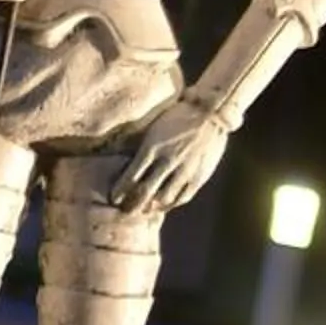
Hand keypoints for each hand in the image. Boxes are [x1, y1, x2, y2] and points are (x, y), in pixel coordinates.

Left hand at [111, 98, 230, 212]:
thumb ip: (140, 144)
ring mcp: (184, 170)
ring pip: (164, 198)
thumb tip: (120, 155)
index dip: (121, 190)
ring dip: (153, 206)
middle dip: (133, 204)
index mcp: (152, 148)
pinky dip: (172, 203)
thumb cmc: (177, 116)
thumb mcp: (154, 127)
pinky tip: (166, 205)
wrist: (210, 112)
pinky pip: (183, 197)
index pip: (131, 176)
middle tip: (126, 211)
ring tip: (146, 210)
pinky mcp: (199, 176)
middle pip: (145, 191)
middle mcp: (167, 161)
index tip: (114, 198)